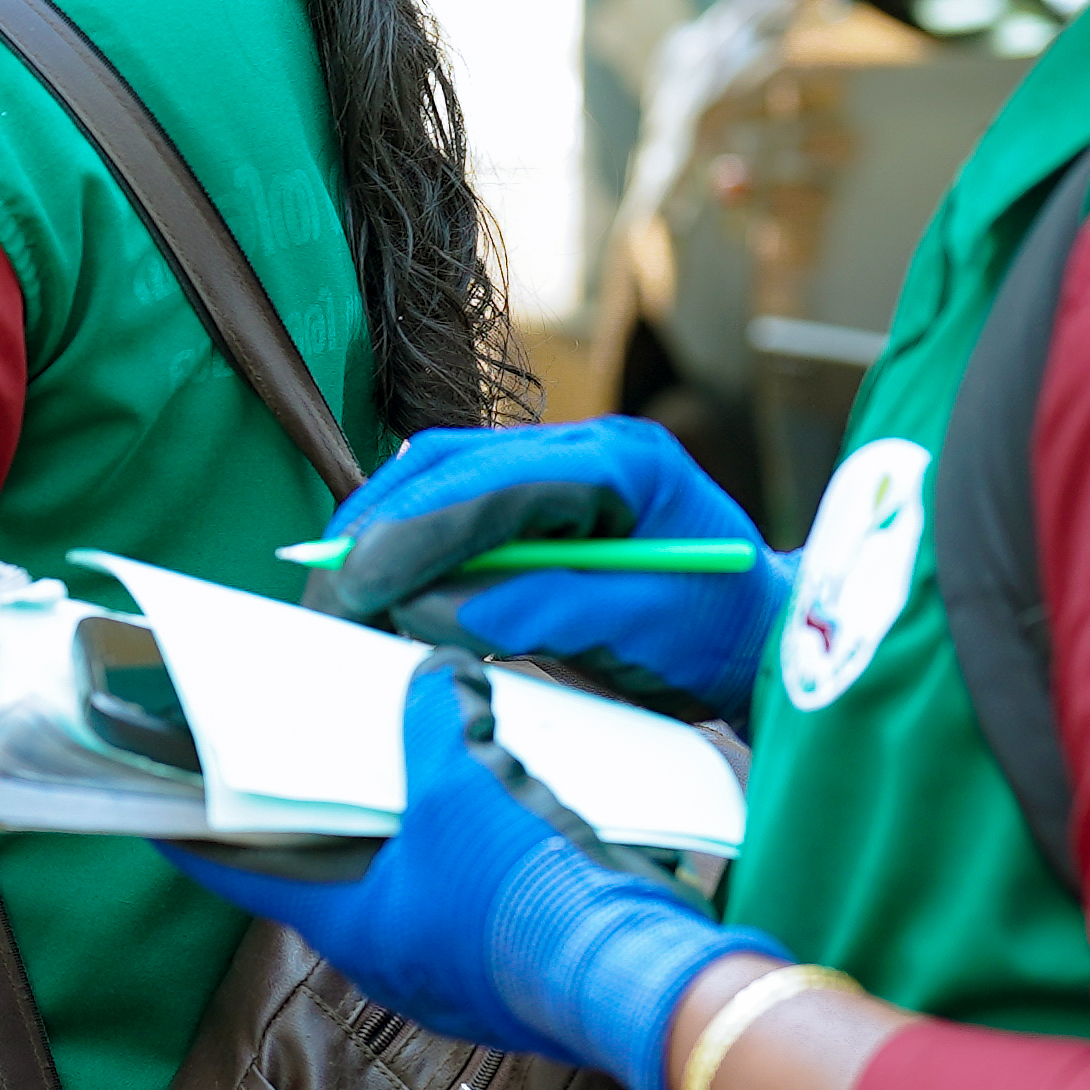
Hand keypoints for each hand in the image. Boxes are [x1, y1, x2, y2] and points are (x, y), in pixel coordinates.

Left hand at [166, 662, 772, 1089]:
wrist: (638, 979)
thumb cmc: (525, 890)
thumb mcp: (464, 784)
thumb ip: (435, 724)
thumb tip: (431, 675)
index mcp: (348, 923)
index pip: (240, 874)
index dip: (195, 835)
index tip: (156, 807)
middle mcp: (388, 955)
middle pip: (327, 873)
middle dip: (317, 814)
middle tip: (299, 756)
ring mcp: (450, 968)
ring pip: (405, 884)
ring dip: (403, 829)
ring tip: (407, 763)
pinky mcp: (510, 966)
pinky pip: (469, 897)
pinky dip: (466, 849)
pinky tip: (493, 802)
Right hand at [305, 417, 780, 721]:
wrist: (765, 642)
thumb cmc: (719, 639)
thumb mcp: (638, 632)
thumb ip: (534, 611)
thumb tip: (424, 607)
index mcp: (622, 463)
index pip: (491, 484)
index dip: (414, 534)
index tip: (354, 586)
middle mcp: (582, 446)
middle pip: (446, 468)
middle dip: (377, 531)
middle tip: (324, 595)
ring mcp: (556, 467)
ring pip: (436, 481)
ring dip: (381, 536)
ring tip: (338, 595)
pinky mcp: (536, 501)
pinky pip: (450, 507)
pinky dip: (405, 546)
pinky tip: (376, 585)